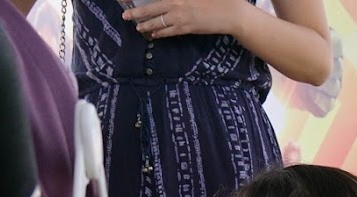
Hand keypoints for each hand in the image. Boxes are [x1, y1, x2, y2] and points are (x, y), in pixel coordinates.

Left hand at [125, 0, 245, 37]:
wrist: (231, 13)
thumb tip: (171, 3)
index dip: (142, 2)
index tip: (130, 1)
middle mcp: (176, 4)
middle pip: (151, 9)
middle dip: (137, 13)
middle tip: (126, 16)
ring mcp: (181, 17)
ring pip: (158, 22)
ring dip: (146, 25)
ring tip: (138, 27)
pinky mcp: (187, 28)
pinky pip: (169, 32)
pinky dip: (159, 32)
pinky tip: (153, 33)